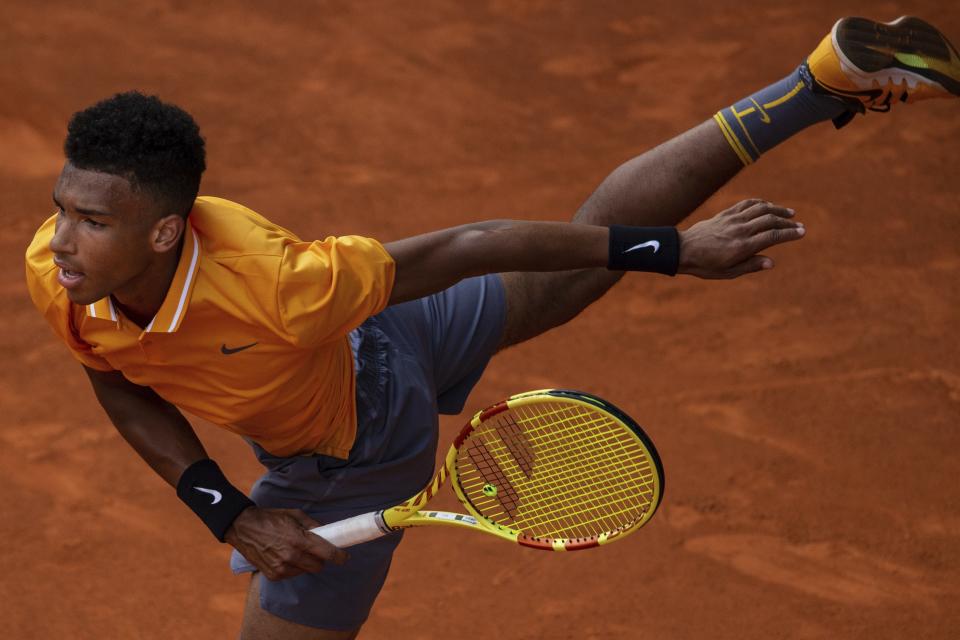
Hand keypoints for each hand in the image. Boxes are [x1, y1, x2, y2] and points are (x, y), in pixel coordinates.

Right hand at [224, 507, 347, 580]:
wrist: (243, 528)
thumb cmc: (271, 518)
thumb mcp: (295, 515)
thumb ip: (313, 525)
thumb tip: (328, 532)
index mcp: (299, 539)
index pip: (326, 553)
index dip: (339, 556)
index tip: (344, 557)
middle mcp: (291, 556)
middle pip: (318, 566)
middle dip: (321, 559)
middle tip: (316, 550)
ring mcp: (281, 568)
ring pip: (305, 571)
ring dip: (306, 563)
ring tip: (295, 550)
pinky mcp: (273, 575)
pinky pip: (292, 574)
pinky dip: (293, 567)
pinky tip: (284, 556)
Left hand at [678, 199, 804, 278]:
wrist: (683, 250)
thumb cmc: (706, 265)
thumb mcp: (728, 272)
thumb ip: (750, 266)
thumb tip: (771, 262)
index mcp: (742, 246)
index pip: (772, 236)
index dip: (789, 233)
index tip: (802, 232)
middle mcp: (740, 230)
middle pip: (770, 220)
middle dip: (787, 222)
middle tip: (799, 225)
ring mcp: (733, 220)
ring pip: (760, 209)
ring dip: (777, 209)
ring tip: (790, 213)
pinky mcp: (726, 214)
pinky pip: (746, 204)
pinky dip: (760, 203)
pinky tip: (768, 205)